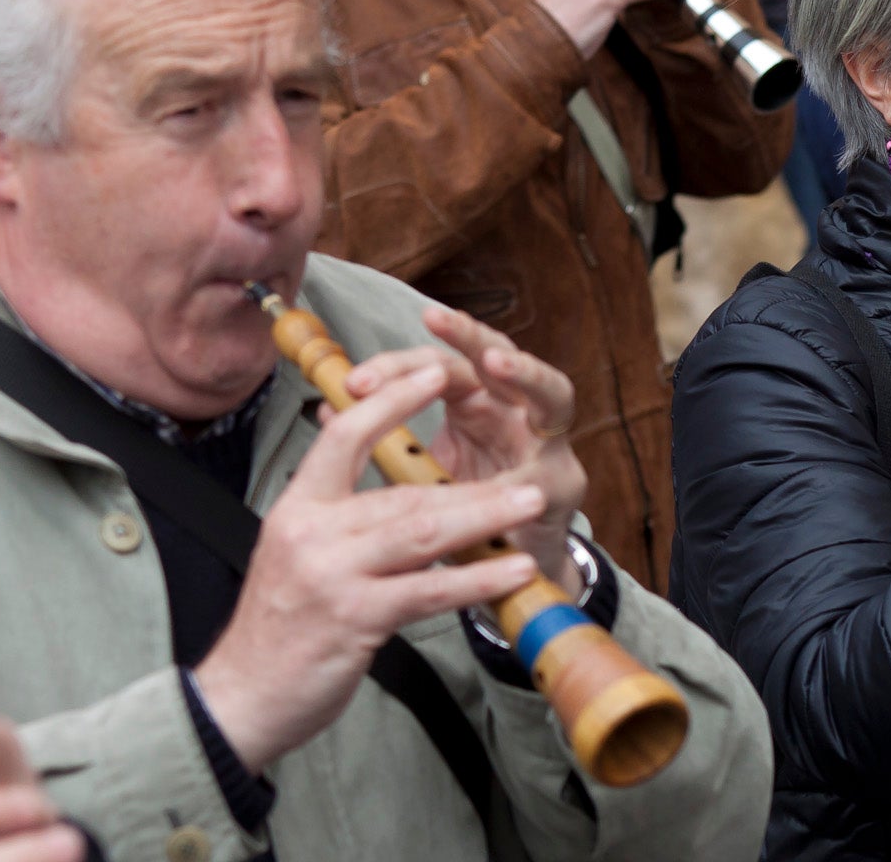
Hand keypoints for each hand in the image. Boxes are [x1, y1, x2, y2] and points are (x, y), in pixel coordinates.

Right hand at [191, 360, 550, 770]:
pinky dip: (476, 579)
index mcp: (297, 508)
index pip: (343, 436)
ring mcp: (330, 574)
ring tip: (530, 506)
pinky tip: (513, 571)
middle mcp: (310, 532)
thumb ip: (338, 517)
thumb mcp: (297, 555)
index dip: (391, 400)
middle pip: (402, 493)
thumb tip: (382, 480)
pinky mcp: (353, 616)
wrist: (241, 698)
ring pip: (421, 532)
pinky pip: (428, 590)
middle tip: (522, 476)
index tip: (436, 371)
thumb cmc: (280, 627)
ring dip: (484, 517)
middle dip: (469, 485)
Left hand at [346, 306, 590, 592]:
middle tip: (436, 319)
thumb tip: (327, 408)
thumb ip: (386, 439)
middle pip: (497, 355)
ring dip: (525, 372)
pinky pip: (549, 471)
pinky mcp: (563, 486)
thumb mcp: (419, 472)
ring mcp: (547, 444)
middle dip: (469, 336)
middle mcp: (514, 411)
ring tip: (496, 361)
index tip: (354, 380)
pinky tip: (514, 472)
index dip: (398, 366)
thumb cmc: (460, 514)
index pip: (437, 365)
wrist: (504, 571)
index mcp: (475, 402)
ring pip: (552, 390)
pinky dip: (530, 473)